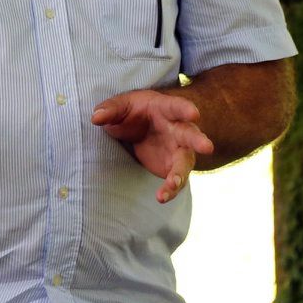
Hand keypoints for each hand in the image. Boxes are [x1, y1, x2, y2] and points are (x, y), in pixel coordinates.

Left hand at [91, 89, 214, 202]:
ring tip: (173, 184)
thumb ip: (110, 109)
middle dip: (198, 141)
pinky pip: (175, 180)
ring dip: (180, 174)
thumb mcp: (122, 106)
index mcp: (166, 109)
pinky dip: (170, 189)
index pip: (177, 107)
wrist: (141, 128)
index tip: (194, 113)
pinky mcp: (172, 168)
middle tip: (207, 147)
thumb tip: (96, 117)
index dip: (186, 109)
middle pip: (190, 135)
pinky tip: (161, 197)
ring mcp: (178, 150)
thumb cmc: (135, 112)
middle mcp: (178, 130)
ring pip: (184, 163)